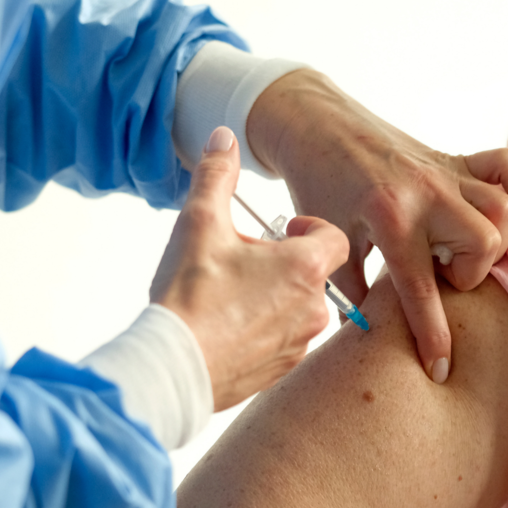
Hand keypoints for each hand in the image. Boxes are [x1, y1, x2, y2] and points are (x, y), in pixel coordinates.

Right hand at [151, 127, 348, 410]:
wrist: (173, 368)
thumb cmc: (190, 296)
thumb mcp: (199, 223)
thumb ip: (216, 175)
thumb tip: (222, 137)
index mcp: (305, 268)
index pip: (335, 237)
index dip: (309, 228)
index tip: (279, 230)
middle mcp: (314, 307)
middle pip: (314, 272)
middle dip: (284, 261)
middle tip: (245, 261)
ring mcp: (301, 342)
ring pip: (300, 307)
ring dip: (275, 295)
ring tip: (232, 294)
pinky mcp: (283, 369)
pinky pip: (286, 339)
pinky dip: (266, 328)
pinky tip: (229, 325)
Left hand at [246, 70, 507, 381]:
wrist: (314, 124)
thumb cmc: (316, 183)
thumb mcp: (329, 240)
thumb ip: (352, 290)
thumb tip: (369, 334)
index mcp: (390, 218)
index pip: (422, 290)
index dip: (434, 337)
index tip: (440, 369)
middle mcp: (426, 193)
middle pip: (484, 243)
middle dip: (470, 272)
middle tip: (440, 272)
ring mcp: (445, 171)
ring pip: (503, 209)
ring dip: (489, 238)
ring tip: (457, 246)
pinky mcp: (455, 156)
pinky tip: (491, 212)